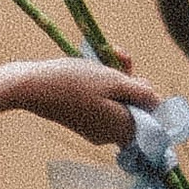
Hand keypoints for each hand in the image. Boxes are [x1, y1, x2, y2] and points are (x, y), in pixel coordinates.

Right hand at [11, 54, 164, 148]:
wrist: (31, 87)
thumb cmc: (74, 81)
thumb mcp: (114, 80)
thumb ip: (141, 92)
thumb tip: (157, 102)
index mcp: (122, 128)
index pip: (153, 118)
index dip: (149, 95)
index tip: (136, 77)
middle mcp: (111, 135)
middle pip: (135, 108)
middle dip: (131, 81)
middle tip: (120, 59)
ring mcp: (95, 130)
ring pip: (118, 102)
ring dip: (117, 77)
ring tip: (108, 53)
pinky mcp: (83, 122)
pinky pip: (102, 104)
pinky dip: (103, 86)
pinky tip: (96, 64)